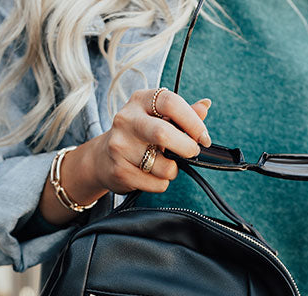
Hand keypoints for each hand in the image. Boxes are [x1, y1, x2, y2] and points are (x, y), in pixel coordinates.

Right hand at [40, 88, 211, 224]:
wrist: (102, 158)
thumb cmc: (137, 136)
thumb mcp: (158, 118)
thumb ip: (182, 114)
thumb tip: (205, 105)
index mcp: (140, 100)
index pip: (170, 102)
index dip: (192, 121)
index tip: (204, 137)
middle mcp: (126, 120)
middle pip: (164, 134)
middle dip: (186, 148)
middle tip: (191, 153)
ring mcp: (120, 146)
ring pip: (164, 166)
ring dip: (172, 170)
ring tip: (164, 165)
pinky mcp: (119, 170)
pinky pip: (156, 183)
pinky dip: (161, 183)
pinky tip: (151, 176)